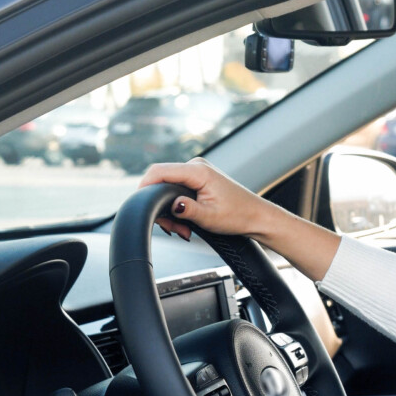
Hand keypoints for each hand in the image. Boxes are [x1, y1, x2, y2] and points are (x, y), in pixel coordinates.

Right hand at [138, 158, 270, 240]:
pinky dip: (178, 207)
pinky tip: (186, 222)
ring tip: (184, 229)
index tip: (139, 205)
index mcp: (199, 171)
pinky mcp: (198, 179)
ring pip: (168, 189)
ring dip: (170, 211)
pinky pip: (177, 190)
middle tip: (174, 229)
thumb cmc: (238, 215)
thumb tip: (171, 205)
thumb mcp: (209, 217)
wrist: (256, 216)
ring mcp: (197, 171)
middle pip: (161, 182)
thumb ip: (187, 210)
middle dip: (162, 208)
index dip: (144, 187)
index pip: (159, 171)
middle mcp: (196, 166)